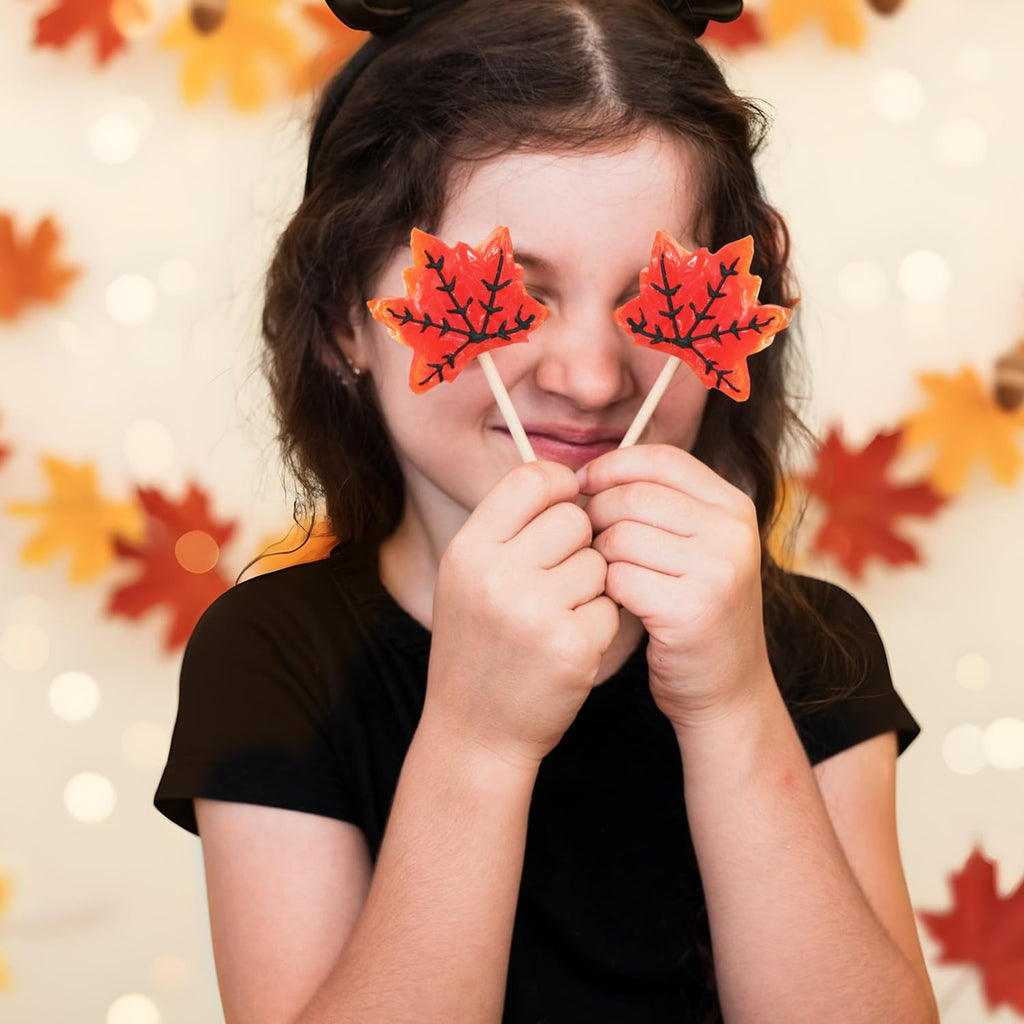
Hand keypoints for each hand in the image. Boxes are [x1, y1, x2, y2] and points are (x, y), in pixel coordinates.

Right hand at [426, 461, 620, 769]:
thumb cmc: (478, 646)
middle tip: (559, 576)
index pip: (531, 478)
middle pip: (574, 518)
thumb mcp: (467, 578)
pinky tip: (571, 644)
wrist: (474, 731)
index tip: (563, 508)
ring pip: (599, 562)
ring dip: (591, 585)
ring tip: (559, 615)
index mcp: (468, 549)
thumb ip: (508, 529)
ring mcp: (535, 611)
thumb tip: (570, 482)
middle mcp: (496, 574)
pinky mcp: (572, 645)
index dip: (559, 487)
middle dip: (579, 543)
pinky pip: (611, 605)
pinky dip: (599, 623)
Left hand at [580, 444, 772, 730]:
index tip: (583, 485)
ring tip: (608, 576)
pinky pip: (619, 578)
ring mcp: (717, 570)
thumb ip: (659, 505)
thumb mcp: (694, 547)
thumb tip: (586, 471)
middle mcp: (733, 532)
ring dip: (599, 557)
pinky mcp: (692, 609)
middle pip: (633, 496)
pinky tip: (617, 603)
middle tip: (589, 543)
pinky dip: (606, 590)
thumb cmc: (693, 612)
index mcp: (733, 506)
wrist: (726, 690)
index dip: (612, 466)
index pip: (660, 460)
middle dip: (596, 516)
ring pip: (620, 536)